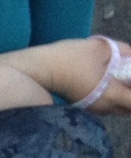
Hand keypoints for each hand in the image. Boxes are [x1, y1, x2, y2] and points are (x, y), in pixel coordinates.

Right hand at [0, 37, 130, 112]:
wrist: (36, 70)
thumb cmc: (67, 59)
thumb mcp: (98, 48)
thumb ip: (122, 50)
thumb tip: (130, 55)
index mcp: (110, 94)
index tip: (129, 76)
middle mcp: (103, 107)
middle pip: (129, 109)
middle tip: (126, 78)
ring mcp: (92, 108)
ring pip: (117, 108)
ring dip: (124, 97)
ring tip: (121, 81)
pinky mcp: (83, 106)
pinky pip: (106, 106)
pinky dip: (113, 98)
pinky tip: (109, 83)